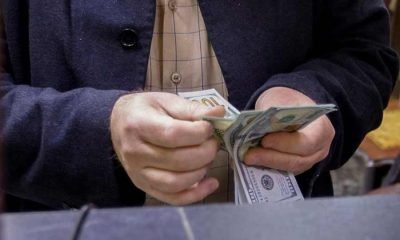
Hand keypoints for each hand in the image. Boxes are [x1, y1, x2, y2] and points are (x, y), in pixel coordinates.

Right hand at [110, 92, 224, 204]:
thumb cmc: (146, 110)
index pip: (173, 135)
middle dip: (205, 152)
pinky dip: (196, 195)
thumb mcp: (167, 101)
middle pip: (178, 160)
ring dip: (201, 171)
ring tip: (208, 157)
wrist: (119, 124)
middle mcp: (135, 152)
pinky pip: (173, 198)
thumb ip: (193, 109)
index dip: (198, 133)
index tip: (209, 127)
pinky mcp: (144, 186)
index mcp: (138, 125)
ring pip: (176, 182)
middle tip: (213, 142)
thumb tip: (219, 113)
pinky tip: (211, 183)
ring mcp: (138, 173)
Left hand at [244, 87, 334, 174]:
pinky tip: (250, 160)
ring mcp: (308, 161)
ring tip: (246, 158)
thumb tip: (257, 125)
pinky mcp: (294, 167)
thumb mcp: (280, 99)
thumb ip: (272, 112)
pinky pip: (282, 171)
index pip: (306, 143)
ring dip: (265, 164)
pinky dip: (265, 166)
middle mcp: (319, 150)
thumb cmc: (287, 101)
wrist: (291, 105)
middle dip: (270, 158)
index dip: (285, 144)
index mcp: (321, 129)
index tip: (264, 141)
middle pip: (297, 160)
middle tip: (248, 155)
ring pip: (288, 169)